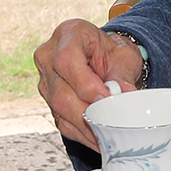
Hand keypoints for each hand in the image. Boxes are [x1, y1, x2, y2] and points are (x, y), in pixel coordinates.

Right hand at [34, 19, 144, 148]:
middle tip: (113, 119)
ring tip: (110, 130)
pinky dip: (83, 132)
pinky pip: (62, 122)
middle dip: (88, 110)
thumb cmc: (112, 51)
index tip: (106, 97)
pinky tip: (99, 136)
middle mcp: (49, 56)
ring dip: (86, 125)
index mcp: (69, 34)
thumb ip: (122, 73)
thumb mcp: (124, 55)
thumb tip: (123, 94)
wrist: (105, 58)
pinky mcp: (49, 102)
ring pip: (59, 110)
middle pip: (60, 91)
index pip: (66, 59)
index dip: (84, 83)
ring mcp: (46, 81)